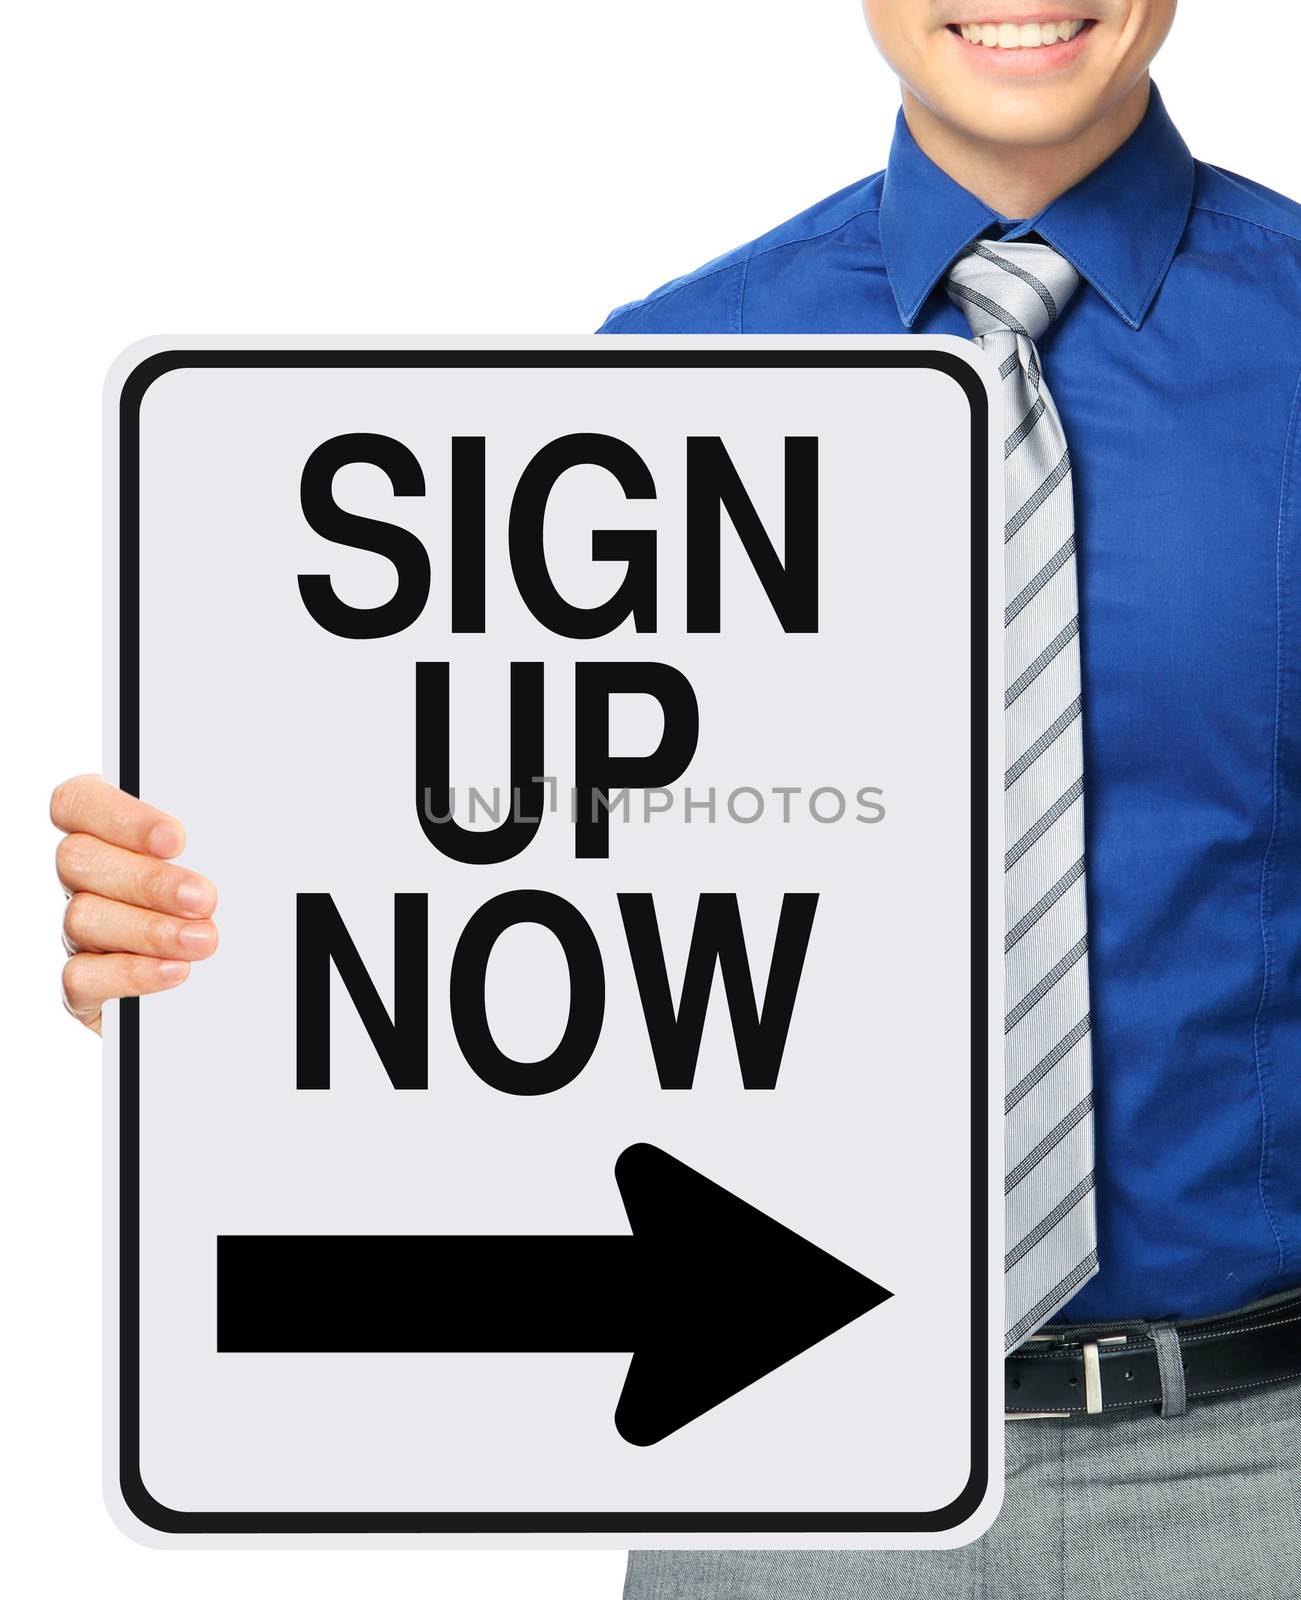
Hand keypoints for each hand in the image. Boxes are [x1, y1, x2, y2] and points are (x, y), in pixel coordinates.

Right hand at [50, 774, 218, 1033]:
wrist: (229, 979)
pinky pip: (81, 976)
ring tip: (203, 939)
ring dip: (150, 929)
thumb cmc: (220, 901)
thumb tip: (232, 834)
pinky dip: (131, 973)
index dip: (120, 817)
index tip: (175, 839)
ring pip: (83, 917)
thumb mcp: (223, 860)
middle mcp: (86, 878)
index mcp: (108, 833)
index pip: (79, 802)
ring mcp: (79, 931)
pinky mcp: (84, 984)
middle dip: (148, 880)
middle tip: (203, 898)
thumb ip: (213, 841)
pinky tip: (174, 969)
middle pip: (78, 859)